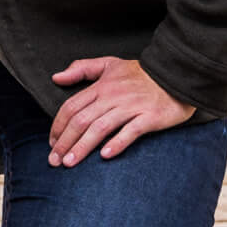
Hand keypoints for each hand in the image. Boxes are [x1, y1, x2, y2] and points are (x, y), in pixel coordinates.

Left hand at [48, 56, 194, 165]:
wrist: (175, 74)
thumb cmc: (140, 73)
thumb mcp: (109, 64)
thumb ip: (82, 68)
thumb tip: (56, 77)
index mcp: (101, 86)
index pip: (72, 106)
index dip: (58, 125)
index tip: (51, 142)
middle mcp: (113, 96)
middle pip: (82, 120)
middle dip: (65, 142)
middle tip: (54, 160)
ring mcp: (131, 107)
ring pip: (100, 128)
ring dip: (83, 147)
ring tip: (70, 163)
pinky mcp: (149, 117)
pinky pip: (130, 132)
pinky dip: (116, 143)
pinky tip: (105, 156)